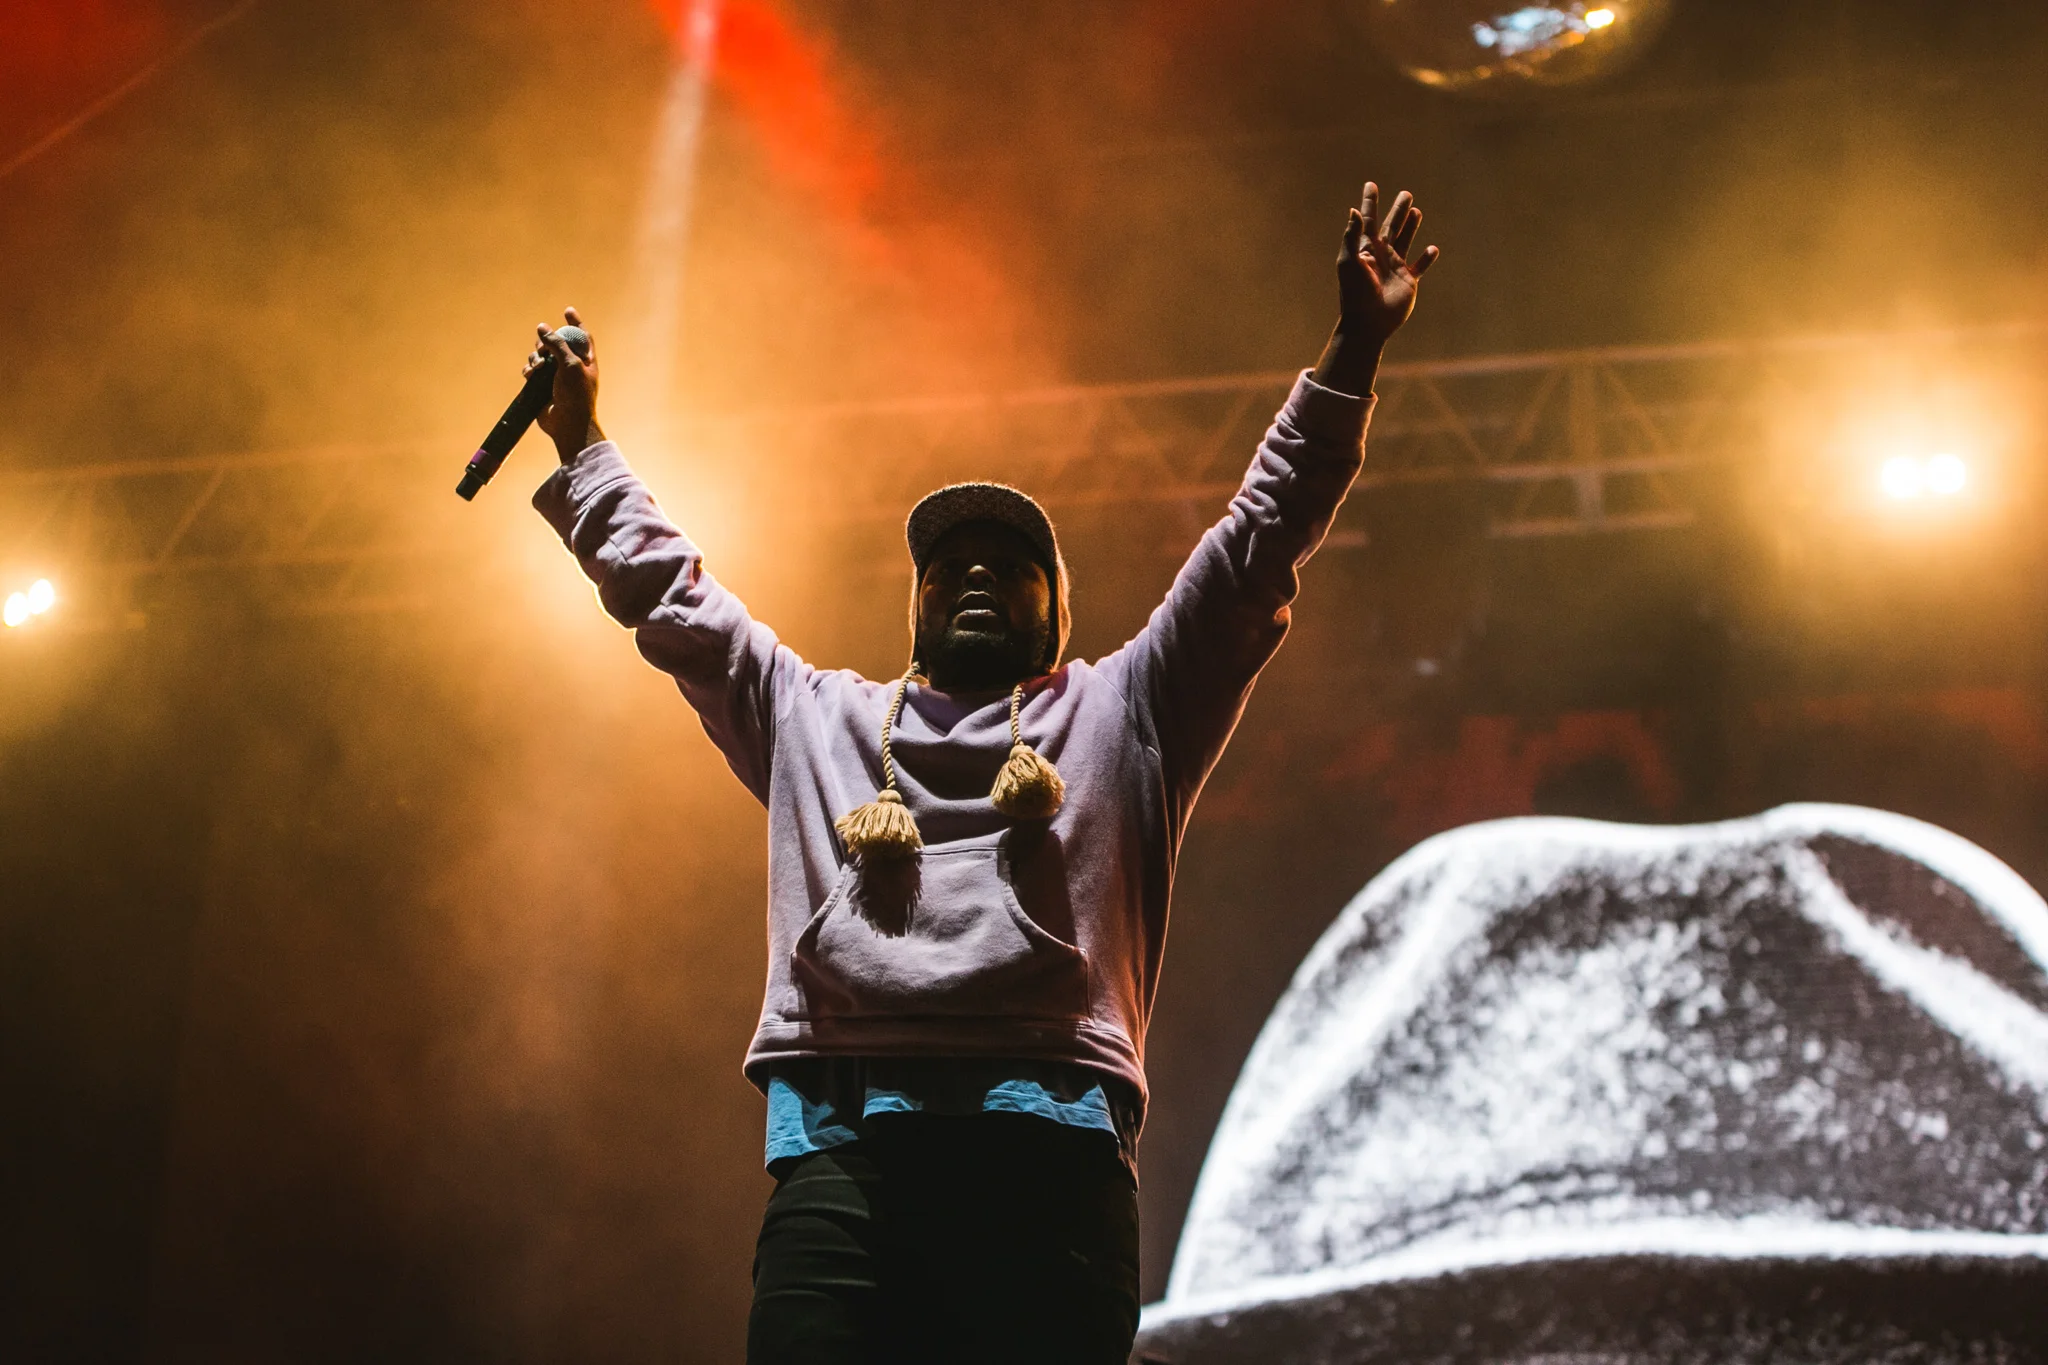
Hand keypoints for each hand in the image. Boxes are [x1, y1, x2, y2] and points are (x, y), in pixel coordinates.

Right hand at [524, 305, 603, 462]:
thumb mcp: (570, 364)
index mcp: (586, 361)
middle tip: (543, 350)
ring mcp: (555, 376)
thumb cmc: (576, 395)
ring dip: (535, 358)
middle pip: (555, 343)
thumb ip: (557, 344)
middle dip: (545, 342)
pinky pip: (531, 370)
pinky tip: (530, 376)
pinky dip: (529, 370)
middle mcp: (571, 366)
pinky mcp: (542, 386)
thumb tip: (542, 327)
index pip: (582, 336)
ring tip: (537, 368)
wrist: (567, 424)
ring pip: (540, 356)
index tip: (567, 310)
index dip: (575, 323)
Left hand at [1312, 182, 1438, 396]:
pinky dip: (1427, 258)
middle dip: (1398, 210)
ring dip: (1411, 227)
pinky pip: (1419, 266)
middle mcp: (1381, 255)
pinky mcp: (1408, 282)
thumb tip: (1354, 210)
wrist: (1368, 322)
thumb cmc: (1355, 293)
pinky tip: (1433, 249)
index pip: (1369, 220)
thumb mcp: (1349, 263)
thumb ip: (1352, 236)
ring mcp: (1395, 268)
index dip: (1370, 202)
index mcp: (1365, 249)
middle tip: (1406, 194)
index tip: (1370, 185)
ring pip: (1405, 241)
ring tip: (1417, 211)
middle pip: (1391, 226)